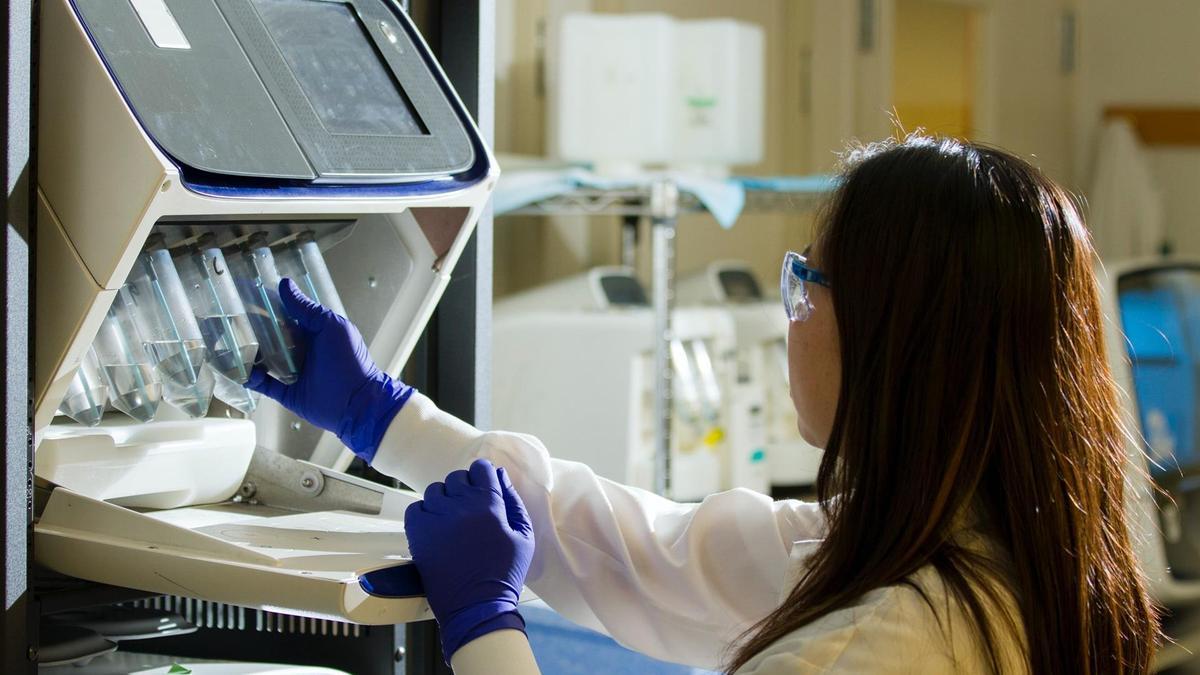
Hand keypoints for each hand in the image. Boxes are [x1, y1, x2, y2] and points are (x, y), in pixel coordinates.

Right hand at [245, 278, 412, 460]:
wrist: (356, 403)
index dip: (267, 306)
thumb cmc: (350, 361)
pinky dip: (250, 377)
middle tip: (228, 320)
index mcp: (313, 332)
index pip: (285, 315)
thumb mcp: (331, 327)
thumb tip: (285, 285)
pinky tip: (239, 369)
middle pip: (271, 337)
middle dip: (251, 329)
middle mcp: (302, 350)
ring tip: (227, 343)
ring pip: (264, 359)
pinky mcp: (287, 392)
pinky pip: (264, 384)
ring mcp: (293, 371)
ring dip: (248, 352)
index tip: (245, 295)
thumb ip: (307, 309)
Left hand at [405, 459, 534, 661]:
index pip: (481, 468)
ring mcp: (436, 518)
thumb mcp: (523, 536)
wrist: (476, 607)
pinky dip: (424, 513)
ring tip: (452, 521)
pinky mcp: (418, 533)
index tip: (483, 487)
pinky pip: (416, 508)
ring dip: (444, 500)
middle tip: (469, 510)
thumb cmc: (504, 573)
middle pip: (457, 477)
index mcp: (489, 504)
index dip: (483, 476)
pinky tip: (436, 528)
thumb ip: (513, 501)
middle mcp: (460, 506)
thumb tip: (500, 476)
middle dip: (465, 489)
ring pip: (436, 490)